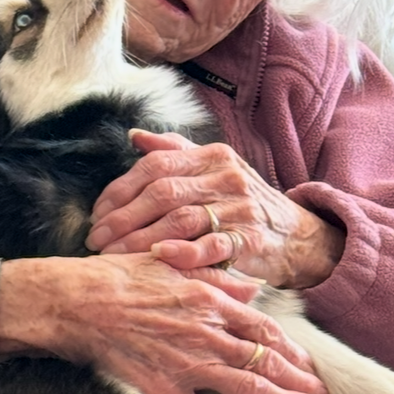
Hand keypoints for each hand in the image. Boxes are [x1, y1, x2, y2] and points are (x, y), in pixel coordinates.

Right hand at [0, 254, 328, 393]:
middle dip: (301, 383)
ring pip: (249, 389)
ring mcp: (187, 364)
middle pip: (267, 363)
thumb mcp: (174, 263)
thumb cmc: (118, 277)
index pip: (265, 331)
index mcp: (211, 301)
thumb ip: (217, 276)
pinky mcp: (164, 389)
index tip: (311, 366)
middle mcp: (207, 334)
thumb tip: (250, 288)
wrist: (75, 303)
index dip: (293, 352)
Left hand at [86, 130, 344, 289]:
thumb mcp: (214, 171)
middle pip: (163, 192)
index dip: (120, 190)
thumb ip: (175, 153)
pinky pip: (212, 245)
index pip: (155, 166)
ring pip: (180, 218)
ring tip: (114, 256)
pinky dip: (183, 251)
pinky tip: (158, 256)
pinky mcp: (252, 238)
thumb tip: (135, 136)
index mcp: (212, 155)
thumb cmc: (244, 205)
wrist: (297, 235)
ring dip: (141, 239)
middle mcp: (227, 175)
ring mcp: (241, 206)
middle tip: (96, 239)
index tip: (96, 214)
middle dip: (123, 217)